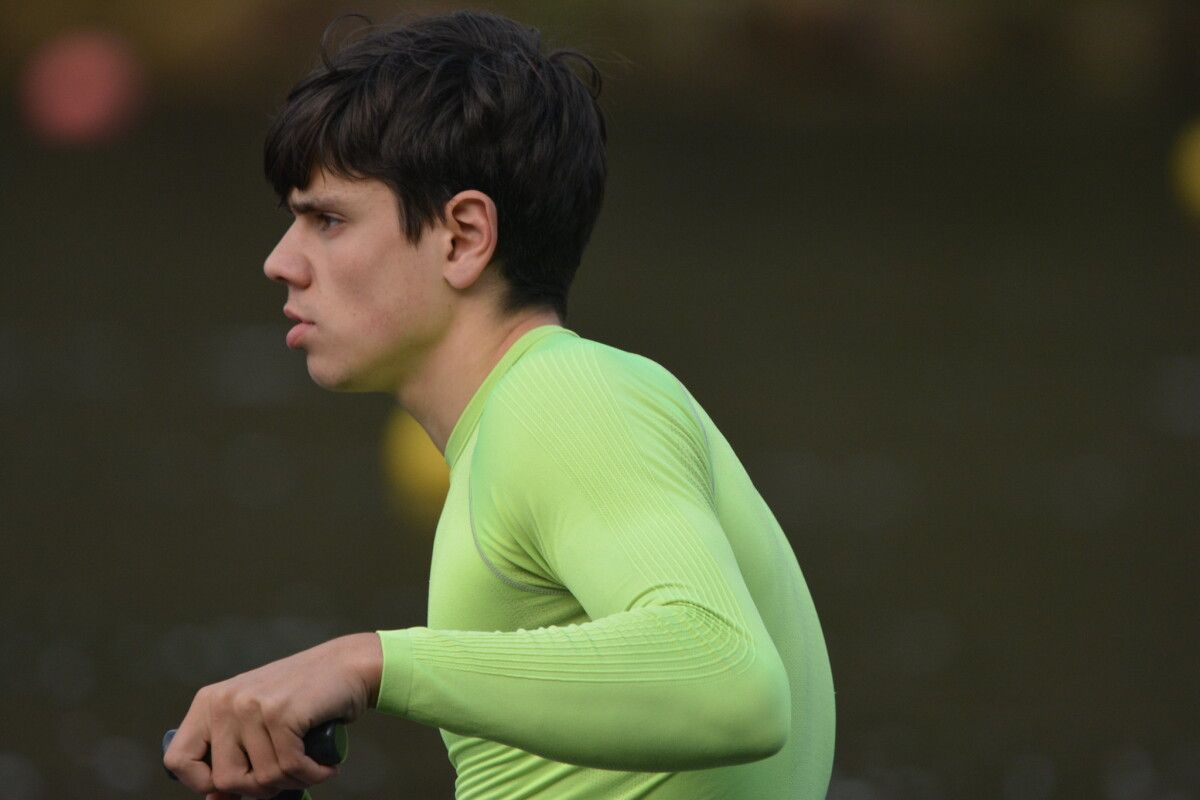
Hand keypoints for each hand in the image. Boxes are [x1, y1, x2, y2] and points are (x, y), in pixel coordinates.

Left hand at [163, 633, 381, 798]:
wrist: (347, 665)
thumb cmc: (304, 697)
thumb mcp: (257, 720)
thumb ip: (233, 754)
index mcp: (210, 702)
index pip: (178, 760)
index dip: (201, 784)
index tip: (232, 786)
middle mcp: (225, 702)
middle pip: (224, 780)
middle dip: (260, 788)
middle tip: (285, 775)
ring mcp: (252, 706)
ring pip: (262, 778)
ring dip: (293, 781)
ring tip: (310, 764)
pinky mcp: (281, 713)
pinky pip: (290, 768)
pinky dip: (313, 774)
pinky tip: (324, 766)